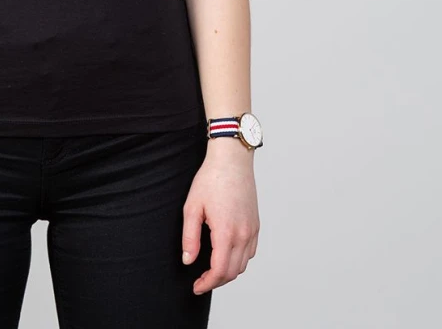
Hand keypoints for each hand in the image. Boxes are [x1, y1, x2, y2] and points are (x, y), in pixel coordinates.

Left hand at [181, 142, 259, 295]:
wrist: (232, 160)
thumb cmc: (211, 179)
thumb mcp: (192, 207)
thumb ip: (190, 237)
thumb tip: (189, 260)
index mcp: (226, 231)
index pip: (220, 270)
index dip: (207, 283)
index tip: (196, 286)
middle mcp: (243, 234)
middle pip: (233, 272)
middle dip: (216, 281)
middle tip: (200, 280)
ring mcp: (252, 230)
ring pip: (243, 264)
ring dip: (228, 272)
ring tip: (211, 270)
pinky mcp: (256, 224)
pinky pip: (250, 252)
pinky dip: (239, 260)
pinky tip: (226, 255)